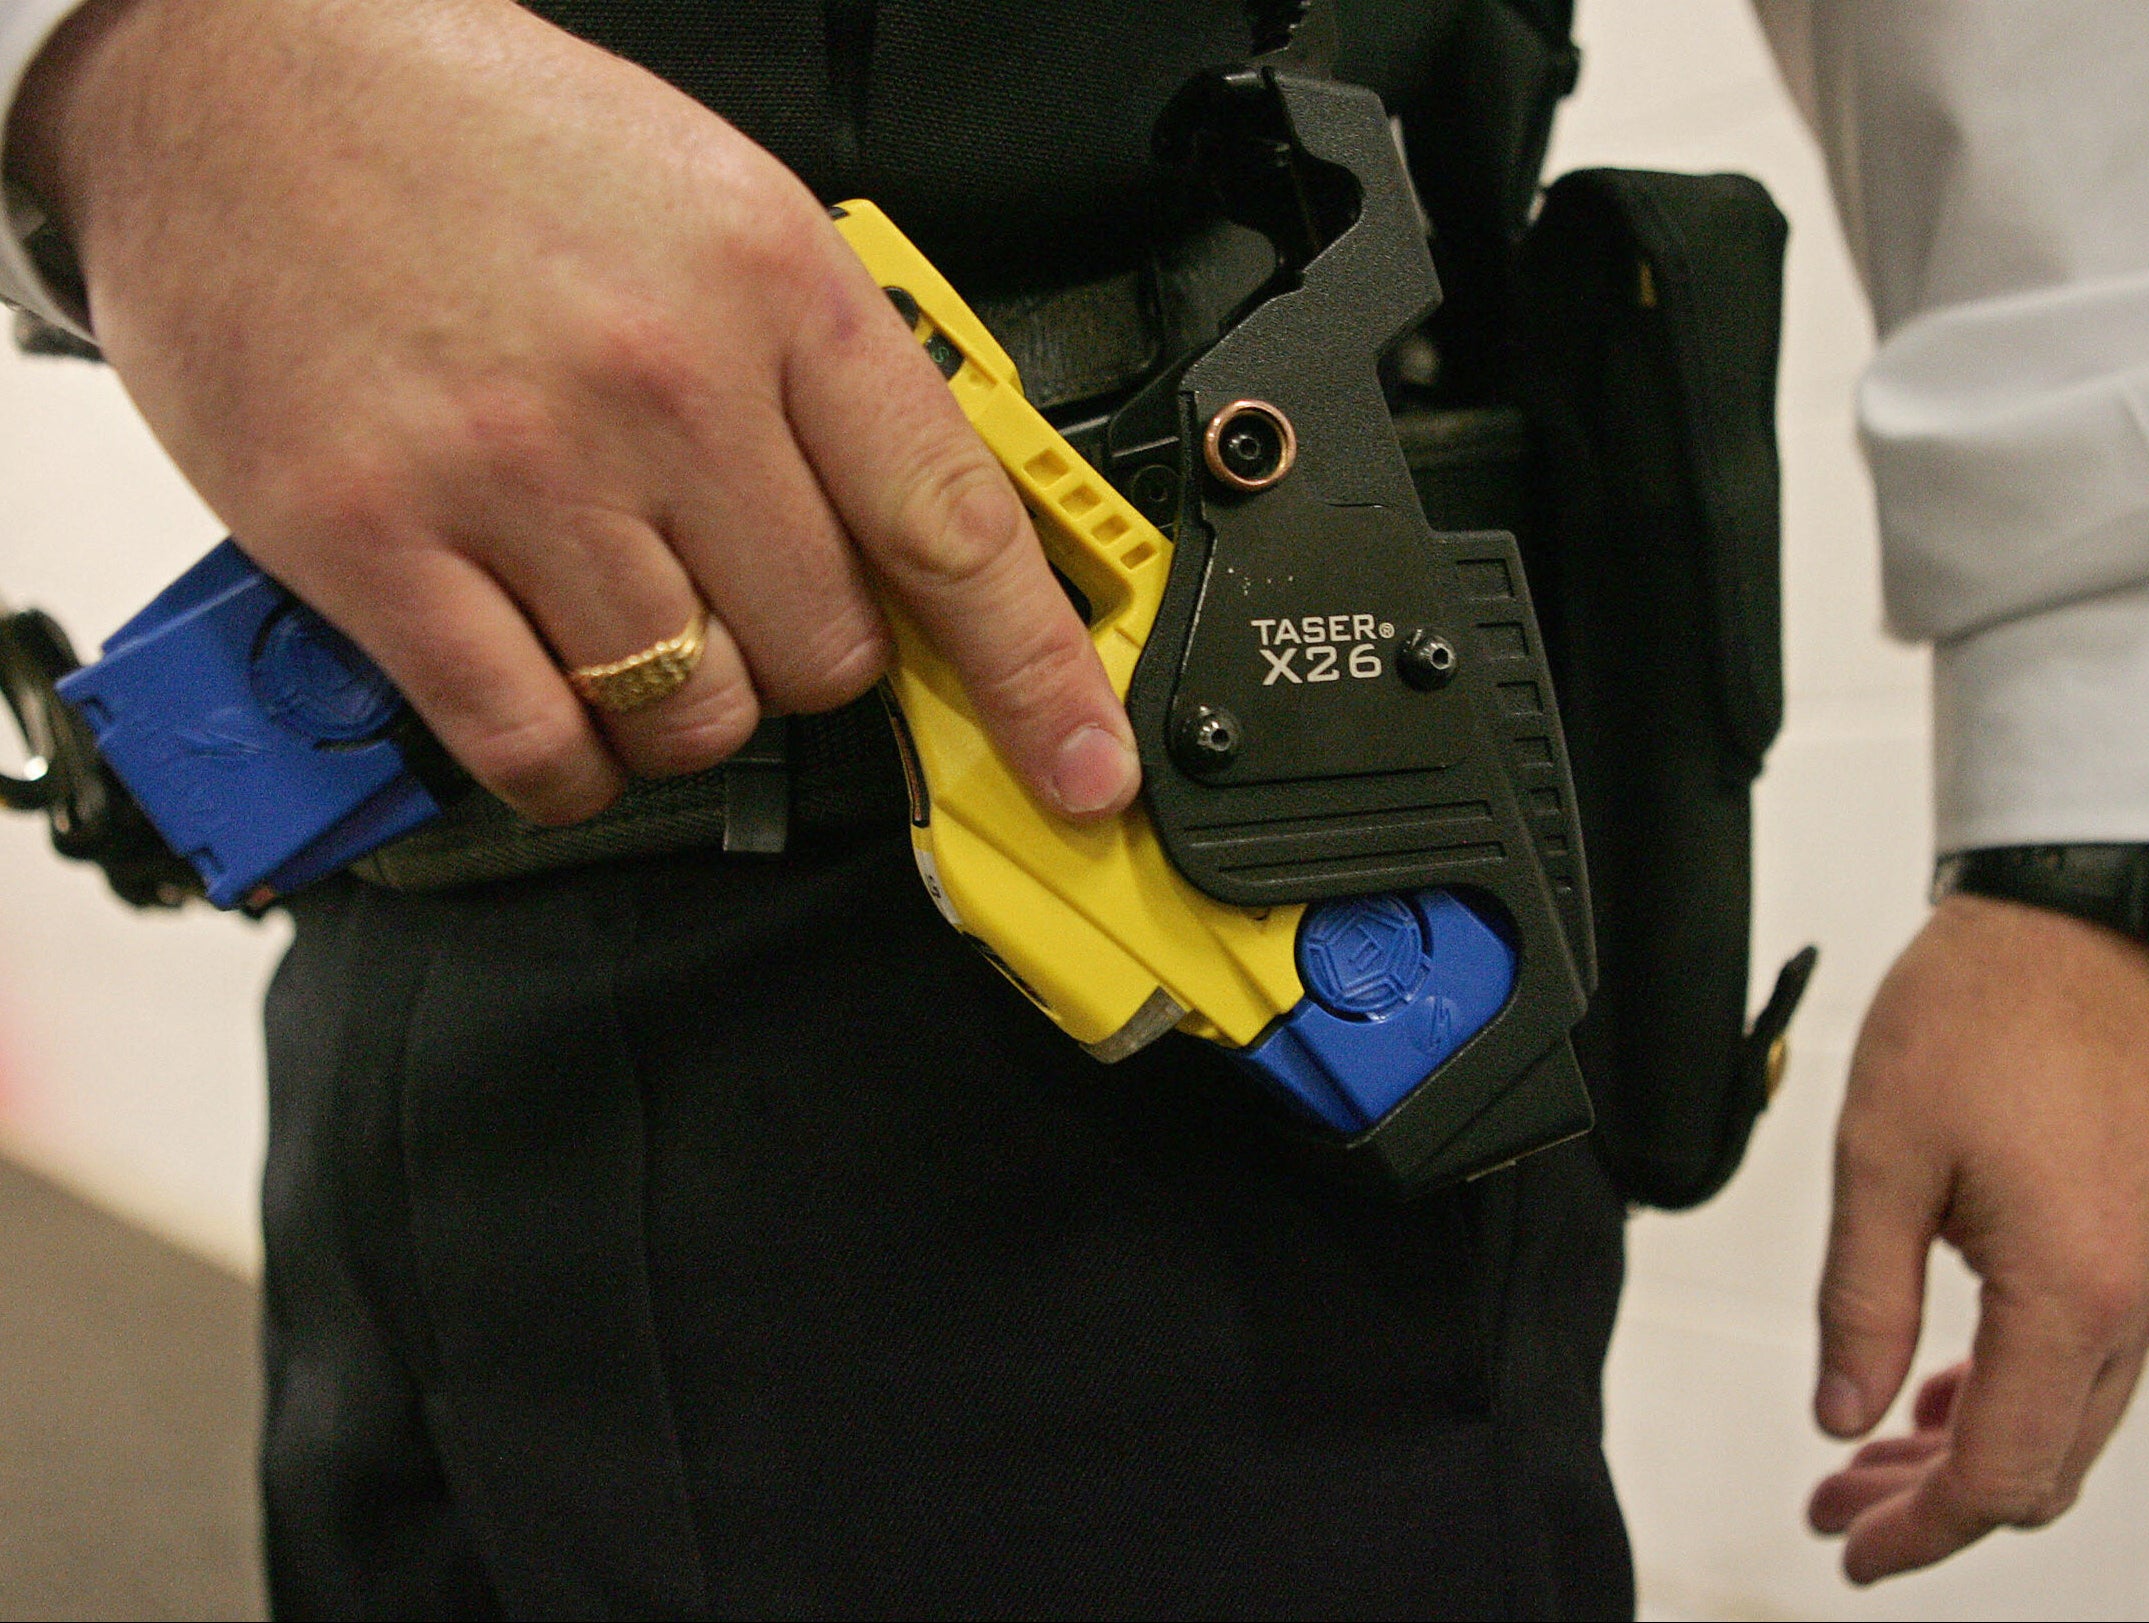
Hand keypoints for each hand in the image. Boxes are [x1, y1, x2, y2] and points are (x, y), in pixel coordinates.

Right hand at [7, 0, 1139, 823]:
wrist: (239, 66)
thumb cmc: (485, 141)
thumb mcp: (716, 211)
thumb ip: (823, 382)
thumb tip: (916, 548)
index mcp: (773, 287)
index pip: (954, 527)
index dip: (1037, 675)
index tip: (1084, 766)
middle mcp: (662, 385)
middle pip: (826, 652)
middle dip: (806, 657)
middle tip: (742, 598)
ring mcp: (517, 471)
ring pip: (695, 716)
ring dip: (685, 710)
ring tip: (629, 626)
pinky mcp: (375, 543)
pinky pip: (534, 746)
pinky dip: (568, 765)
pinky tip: (556, 708)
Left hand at [1810, 893, 2148, 1581]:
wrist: (2085, 916)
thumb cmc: (1990, 1006)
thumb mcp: (1881, 1155)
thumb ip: (1862, 1300)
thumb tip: (1843, 1412)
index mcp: (2073, 1290)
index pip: (2000, 1472)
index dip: (1919, 1527)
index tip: (1853, 1544)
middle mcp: (2139, 1300)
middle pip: (2041, 1463)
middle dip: (1934, 1502)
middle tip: (1839, 1510)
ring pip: (2066, 1414)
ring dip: (1971, 1446)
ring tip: (1870, 1457)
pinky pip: (2088, 1353)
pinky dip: (2013, 1387)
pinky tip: (1944, 1389)